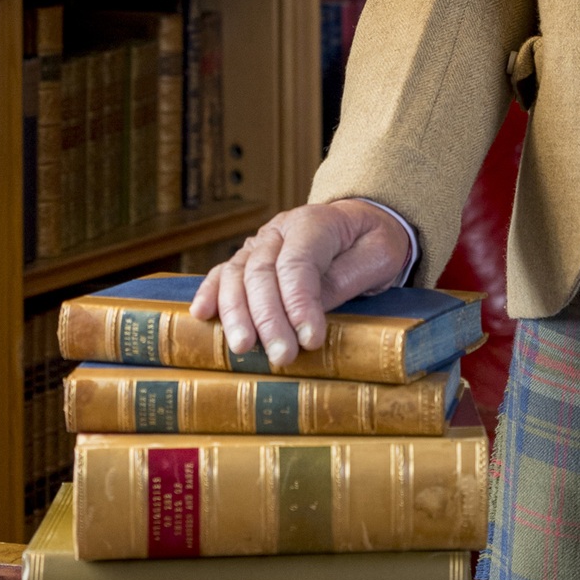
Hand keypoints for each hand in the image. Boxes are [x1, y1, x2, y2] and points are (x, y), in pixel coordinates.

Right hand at [190, 200, 412, 368]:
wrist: (362, 223)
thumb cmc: (374, 243)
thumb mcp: (378, 256)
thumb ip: (344, 280)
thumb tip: (309, 314)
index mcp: (315, 223)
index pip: (298, 263)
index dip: (300, 303)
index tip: (310, 340)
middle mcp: (280, 230)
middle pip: (262, 272)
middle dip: (269, 318)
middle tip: (282, 355)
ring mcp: (259, 243)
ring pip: (236, 274)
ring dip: (236, 314)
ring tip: (243, 348)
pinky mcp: (248, 259)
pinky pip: (223, 273)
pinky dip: (211, 293)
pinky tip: (202, 315)